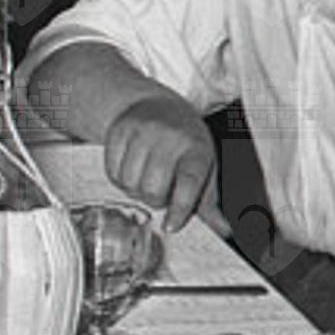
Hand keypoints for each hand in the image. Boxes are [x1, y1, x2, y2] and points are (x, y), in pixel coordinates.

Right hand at [102, 97, 215, 229]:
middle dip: (155, 199)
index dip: (179, 208)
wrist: (156, 105)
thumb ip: (208, 201)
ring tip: (146, 179)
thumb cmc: (184, 141)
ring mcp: (142, 131)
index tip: (171, 226)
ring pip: (129, 183)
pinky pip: (112, 172)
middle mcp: (169, 136)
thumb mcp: (203, 165)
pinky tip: (131, 170)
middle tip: (161, 190)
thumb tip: (222, 229)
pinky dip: (120, 180)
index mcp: (195, 147)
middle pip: (153, 189)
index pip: (188, 182)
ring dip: (136, 190)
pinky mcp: (119, 131)